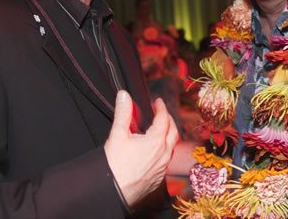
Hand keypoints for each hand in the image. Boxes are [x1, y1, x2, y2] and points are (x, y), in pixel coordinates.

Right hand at [104, 90, 178, 206]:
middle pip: (173, 131)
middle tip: (161, 113)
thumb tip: (124, 96)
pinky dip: (164, 150)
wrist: (114, 192)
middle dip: (168, 120)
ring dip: (168, 135)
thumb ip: (123, 113)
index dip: (161, 108)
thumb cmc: (115, 166)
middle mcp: (164, 154)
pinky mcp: (159, 178)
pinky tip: (155, 151)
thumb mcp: (117, 135)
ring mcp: (163, 167)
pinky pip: (167, 160)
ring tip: (159, 130)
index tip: (158, 102)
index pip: (164, 119)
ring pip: (171, 147)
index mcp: (156, 141)